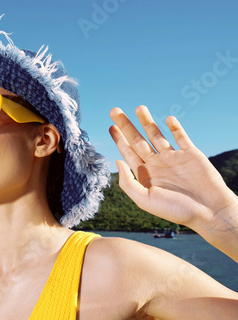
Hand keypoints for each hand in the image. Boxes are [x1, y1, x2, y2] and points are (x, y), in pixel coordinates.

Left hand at [109, 105, 236, 230]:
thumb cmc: (176, 211)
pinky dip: (175, 127)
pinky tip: (168, 118)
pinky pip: (181, 137)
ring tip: (139, 107)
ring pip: (157, 135)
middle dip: (126, 126)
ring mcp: (174, 158)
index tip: (110, 127)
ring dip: (147, 121)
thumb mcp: (144, 200)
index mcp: (145, 175)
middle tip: (115, 111)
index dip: (119, 140)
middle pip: (138, 140)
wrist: (209, 212)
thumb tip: (117, 161)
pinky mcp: (191, 154)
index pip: (128, 153)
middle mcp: (157, 164)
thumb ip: (128, 182)